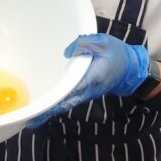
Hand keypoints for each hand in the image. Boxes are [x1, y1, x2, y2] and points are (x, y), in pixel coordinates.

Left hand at [27, 34, 149, 128]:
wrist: (130, 68)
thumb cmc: (116, 53)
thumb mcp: (103, 41)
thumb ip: (83, 43)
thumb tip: (65, 53)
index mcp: (92, 76)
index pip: (71, 89)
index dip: (57, 98)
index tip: (42, 105)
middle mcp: (88, 89)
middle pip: (65, 102)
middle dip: (49, 111)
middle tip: (30, 120)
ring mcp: (86, 93)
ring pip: (66, 103)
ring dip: (51, 109)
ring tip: (33, 116)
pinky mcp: (85, 92)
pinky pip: (69, 100)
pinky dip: (57, 104)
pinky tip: (45, 105)